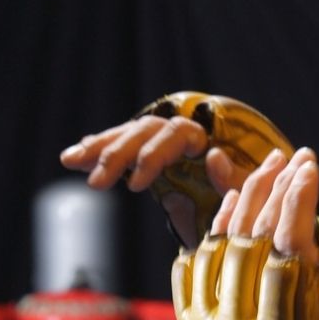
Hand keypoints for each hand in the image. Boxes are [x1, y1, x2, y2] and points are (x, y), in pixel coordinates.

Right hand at [60, 111, 247, 196]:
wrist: (248, 183)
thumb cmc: (249, 189)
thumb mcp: (247, 186)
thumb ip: (234, 176)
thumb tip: (214, 155)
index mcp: (202, 137)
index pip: (173, 136)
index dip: (152, 158)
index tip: (135, 186)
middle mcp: (178, 130)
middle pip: (144, 131)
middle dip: (118, 155)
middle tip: (97, 184)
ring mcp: (161, 138)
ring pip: (128, 133)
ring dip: (98, 147)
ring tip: (69, 160)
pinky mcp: (148, 150)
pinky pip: (121, 144)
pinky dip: (99, 148)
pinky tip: (76, 157)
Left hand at [212, 145, 318, 319]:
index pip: (285, 254)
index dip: (298, 205)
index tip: (311, 166)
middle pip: (247, 245)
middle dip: (270, 193)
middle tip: (293, 157)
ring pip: (215, 251)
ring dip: (239, 203)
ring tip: (266, 167)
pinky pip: (192, 269)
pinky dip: (209, 230)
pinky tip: (230, 200)